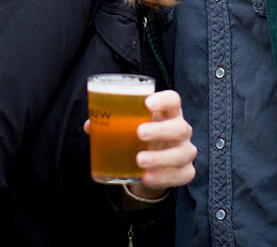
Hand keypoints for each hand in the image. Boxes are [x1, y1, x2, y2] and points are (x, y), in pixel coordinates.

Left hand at [82, 89, 196, 199]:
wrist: (150, 167)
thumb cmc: (139, 139)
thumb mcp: (128, 128)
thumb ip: (111, 123)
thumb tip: (90, 125)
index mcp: (168, 114)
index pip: (173, 100)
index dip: (163, 100)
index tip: (147, 103)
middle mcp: (181, 130)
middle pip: (179, 127)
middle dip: (160, 130)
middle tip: (139, 133)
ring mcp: (185, 151)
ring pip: (182, 153)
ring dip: (160, 157)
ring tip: (139, 161)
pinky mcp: (186, 171)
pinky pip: (182, 174)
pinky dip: (164, 176)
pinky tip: (147, 177)